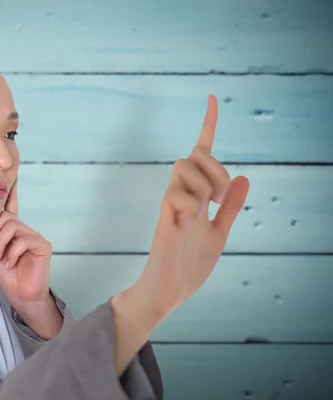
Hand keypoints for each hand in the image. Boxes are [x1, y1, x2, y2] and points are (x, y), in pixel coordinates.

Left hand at [0, 177, 52, 306]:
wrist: (21, 295)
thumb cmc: (7, 275)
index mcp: (12, 230)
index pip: (11, 206)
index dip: (12, 191)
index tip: (13, 174)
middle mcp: (24, 229)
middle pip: (4, 216)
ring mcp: (34, 236)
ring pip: (12, 226)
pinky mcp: (42, 245)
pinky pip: (22, 240)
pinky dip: (11, 253)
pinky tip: (11, 263)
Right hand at [135, 94, 249, 317]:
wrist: (168, 292)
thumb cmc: (189, 264)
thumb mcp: (219, 233)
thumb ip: (230, 208)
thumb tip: (246, 177)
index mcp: (197, 196)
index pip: (202, 153)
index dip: (208, 125)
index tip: (212, 97)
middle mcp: (182, 195)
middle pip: (195, 154)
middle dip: (217, 169)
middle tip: (220, 200)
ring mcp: (172, 205)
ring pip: (184, 168)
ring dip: (203, 187)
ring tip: (202, 214)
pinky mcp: (164, 218)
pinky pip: (175, 193)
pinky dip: (189, 205)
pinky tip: (186, 222)